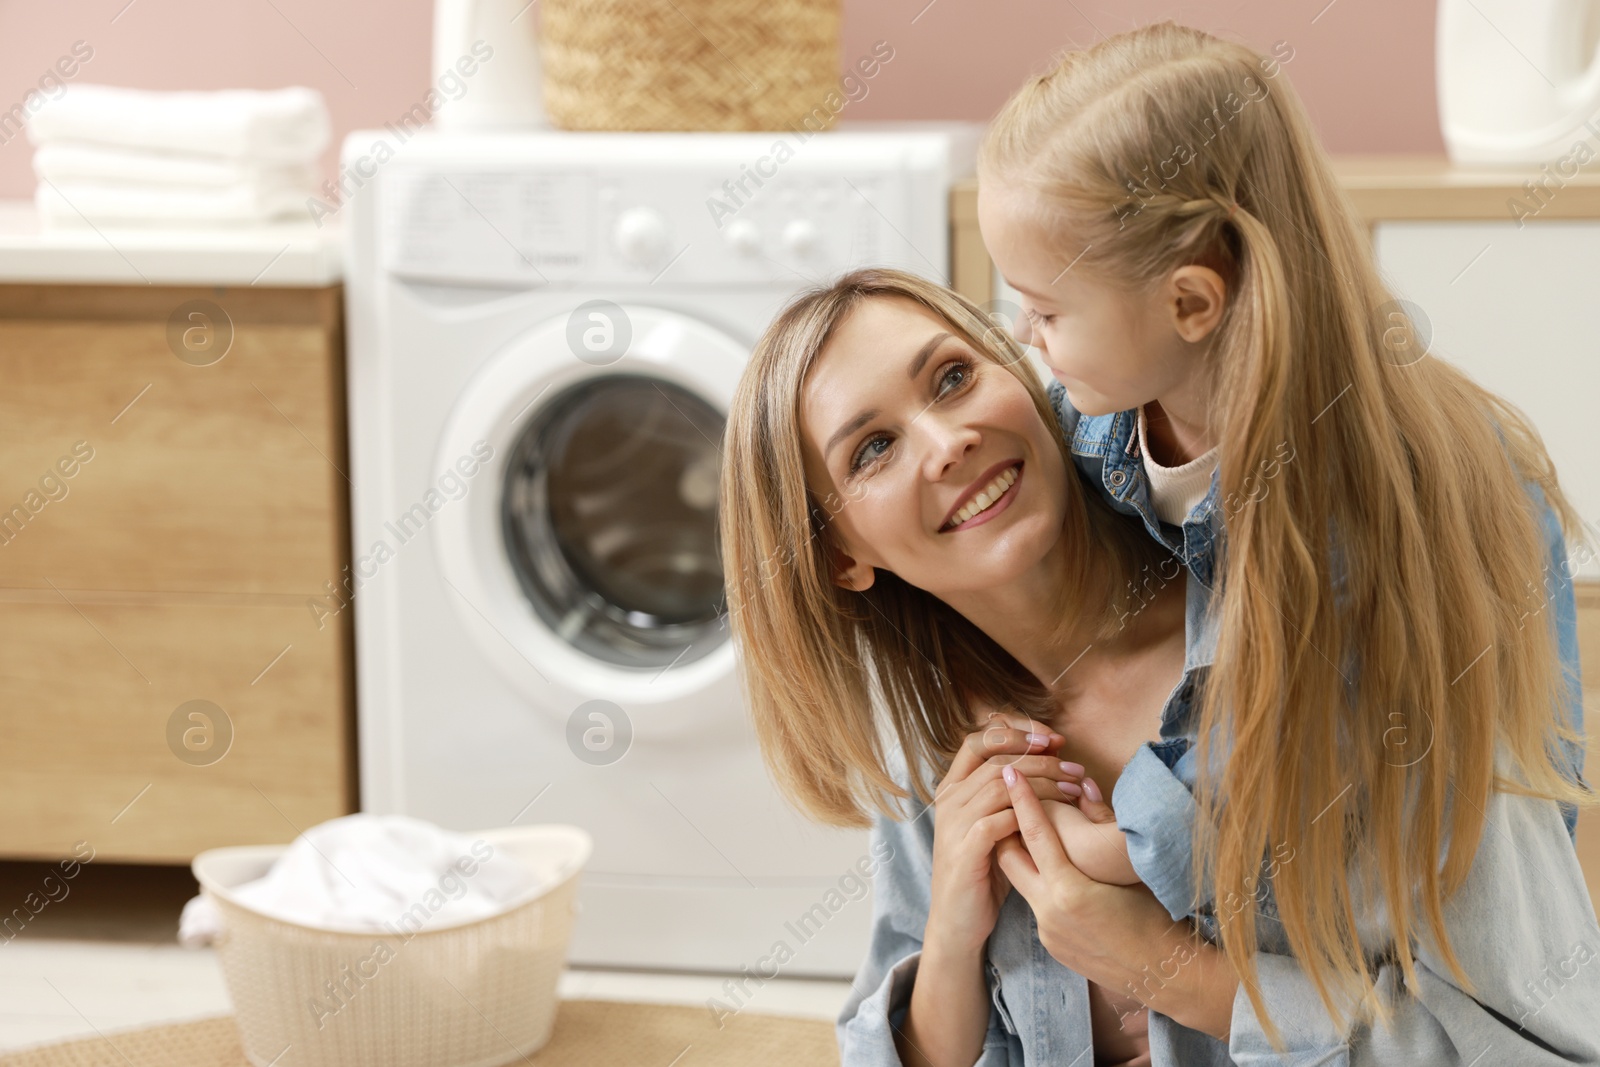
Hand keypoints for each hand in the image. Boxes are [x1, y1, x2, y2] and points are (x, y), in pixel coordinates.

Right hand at [925, 705, 1083, 958]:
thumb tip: (1050, 758)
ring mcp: (953, 824)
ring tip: (1075, 788)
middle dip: (1041, 758)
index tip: (1053, 739)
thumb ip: (1009, 793)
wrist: (958, 921)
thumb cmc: (984, 870)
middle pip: (996, 758)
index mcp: (952, 787)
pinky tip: (1057, 818)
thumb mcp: (994, 824)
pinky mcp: (965, 851)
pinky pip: (997, 820)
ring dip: (1043, 783)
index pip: (979, 739)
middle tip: (1075, 767)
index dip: (1017, 732)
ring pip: (999, 785)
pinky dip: (1028, 814)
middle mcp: (949, 799)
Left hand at [995, 760, 1239, 1038]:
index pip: (1035, 834)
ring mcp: (1047, 931)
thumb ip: (1101, 825)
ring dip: (1025, 860)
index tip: (1008, 771)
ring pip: (1021, 884)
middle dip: (1006, 829)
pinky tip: (1060, 880)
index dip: (1021, 799)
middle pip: (1009, 858)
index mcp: (1069, 890)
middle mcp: (1050, 912)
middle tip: (1010, 804)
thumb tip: (1084, 786)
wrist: (1166, 972)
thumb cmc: (1157, 913)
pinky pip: (1037, 907)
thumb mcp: (1128, 866)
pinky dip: (1042, 887)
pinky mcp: (1051, 945)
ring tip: (1037, 840)